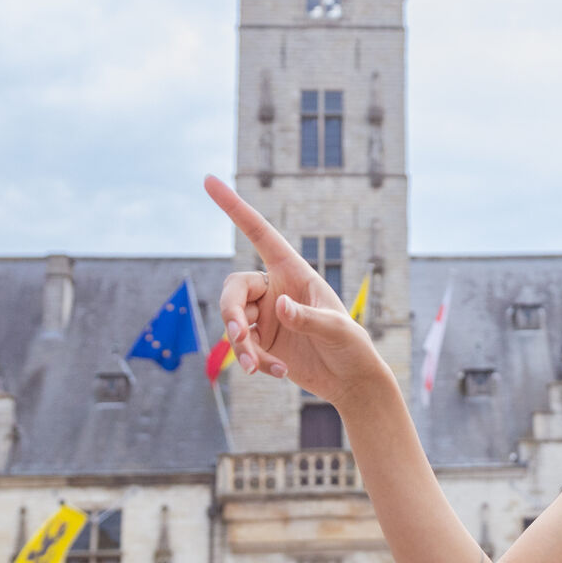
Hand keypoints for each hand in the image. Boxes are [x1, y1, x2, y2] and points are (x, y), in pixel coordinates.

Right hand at [203, 175, 388, 407]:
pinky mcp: (261, 342)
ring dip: (241, 345)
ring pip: (233, 321)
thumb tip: (279, 305)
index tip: (209, 180)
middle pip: (233, 288)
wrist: (352, 382)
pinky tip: (276, 373)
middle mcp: (275, 289)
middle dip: (231, 312)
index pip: (259, 233)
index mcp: (294, 271)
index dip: (234, 207)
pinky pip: (242, 346)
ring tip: (257, 367)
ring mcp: (266, 316)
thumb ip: (308, 317)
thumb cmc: (352, 347)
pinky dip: (254, 361)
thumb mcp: (337, 330)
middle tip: (240, 336)